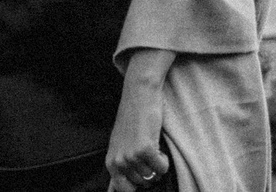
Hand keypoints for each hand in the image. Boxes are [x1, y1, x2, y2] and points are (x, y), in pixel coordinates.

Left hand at [108, 52, 173, 191]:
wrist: (139, 93)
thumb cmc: (132, 119)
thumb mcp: (120, 145)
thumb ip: (119, 168)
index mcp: (110, 163)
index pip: (124, 191)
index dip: (138, 184)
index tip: (144, 173)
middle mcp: (118, 162)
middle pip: (142, 184)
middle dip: (149, 171)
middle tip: (147, 152)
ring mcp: (131, 156)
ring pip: (153, 176)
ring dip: (157, 164)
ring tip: (151, 144)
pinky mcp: (145, 149)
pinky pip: (162, 168)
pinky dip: (164, 160)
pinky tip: (157, 145)